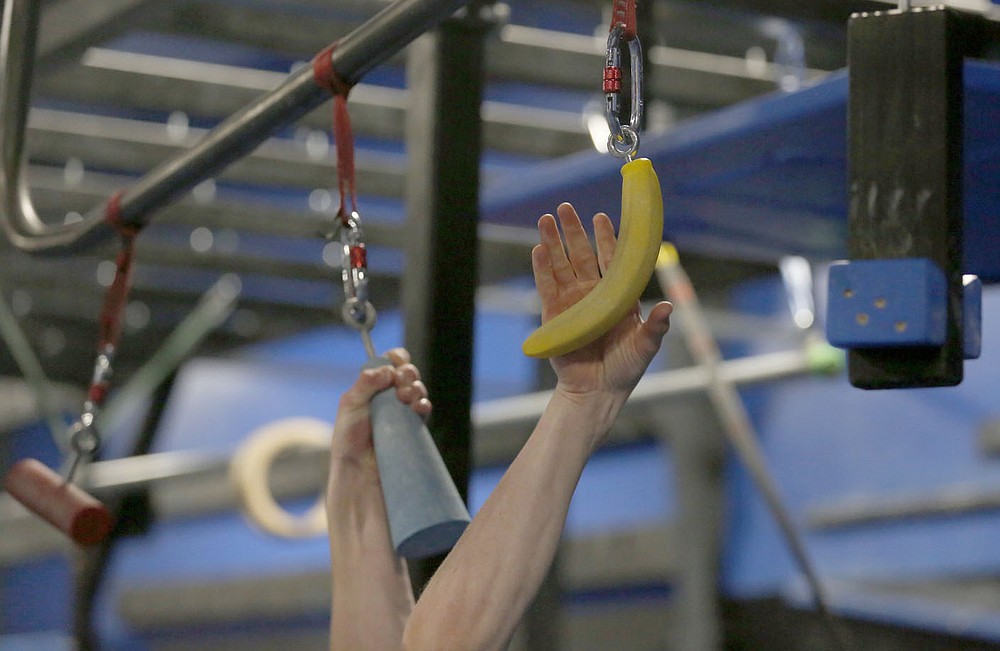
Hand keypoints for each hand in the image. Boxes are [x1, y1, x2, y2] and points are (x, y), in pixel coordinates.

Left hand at [330, 348, 430, 474]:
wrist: (359, 470)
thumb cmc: (349, 438)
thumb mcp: (350, 404)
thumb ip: (366, 383)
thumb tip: (388, 370)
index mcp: (374, 385)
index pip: (391, 362)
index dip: (397, 358)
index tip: (396, 361)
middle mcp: (390, 395)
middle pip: (409, 372)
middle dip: (407, 373)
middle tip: (398, 385)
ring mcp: (403, 410)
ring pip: (419, 388)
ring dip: (415, 388)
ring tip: (405, 399)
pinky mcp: (413, 426)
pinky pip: (425, 409)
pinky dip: (424, 404)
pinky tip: (418, 408)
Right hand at [532, 202, 672, 397]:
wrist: (597, 392)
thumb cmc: (625, 368)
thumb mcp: (645, 347)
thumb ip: (655, 327)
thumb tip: (669, 307)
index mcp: (618, 296)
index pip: (611, 259)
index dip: (606, 238)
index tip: (601, 217)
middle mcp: (594, 294)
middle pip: (581, 255)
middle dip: (574, 230)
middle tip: (566, 207)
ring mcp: (572, 302)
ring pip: (561, 264)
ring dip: (553, 241)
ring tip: (546, 219)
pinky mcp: (554, 315)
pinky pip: (546, 286)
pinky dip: (542, 268)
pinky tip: (539, 249)